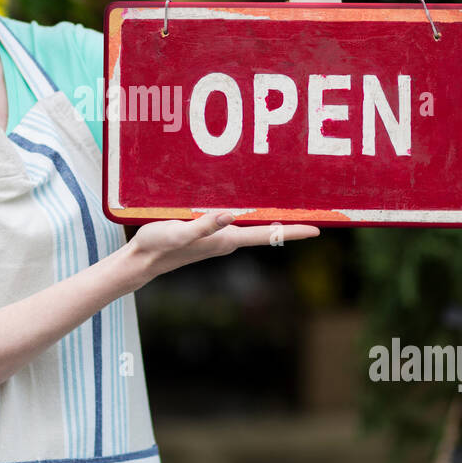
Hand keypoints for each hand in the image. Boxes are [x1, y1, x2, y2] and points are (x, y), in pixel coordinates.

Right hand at [121, 211, 319, 289]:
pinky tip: (251, 205)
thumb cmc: (159, 246)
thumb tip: (231, 216)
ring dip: (271, 216)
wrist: (143, 260)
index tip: (318, 229)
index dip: (293, 231)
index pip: (268, 235)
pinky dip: (251, 214)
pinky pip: (238, 222)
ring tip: (290, 202)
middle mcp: (228, 240)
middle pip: (266, 230)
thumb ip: (203, 225)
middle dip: (289, 222)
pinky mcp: (209, 233)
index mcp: (226, 240)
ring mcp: (220, 238)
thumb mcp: (179, 232)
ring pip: (253, 226)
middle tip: (314, 210)